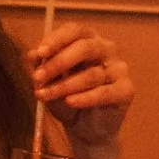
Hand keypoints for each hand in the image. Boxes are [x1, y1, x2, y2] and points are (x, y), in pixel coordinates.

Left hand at [28, 23, 131, 154]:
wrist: (85, 128)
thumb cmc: (67, 98)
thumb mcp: (49, 82)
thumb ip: (41, 67)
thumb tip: (32, 56)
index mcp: (87, 39)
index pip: (74, 31)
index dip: (56, 40)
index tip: (38, 54)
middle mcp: (106, 49)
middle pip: (85, 48)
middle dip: (58, 62)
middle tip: (37, 77)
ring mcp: (119, 68)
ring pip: (91, 74)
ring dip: (64, 86)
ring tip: (44, 96)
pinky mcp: (126, 90)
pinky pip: (104, 92)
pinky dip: (85, 98)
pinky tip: (69, 102)